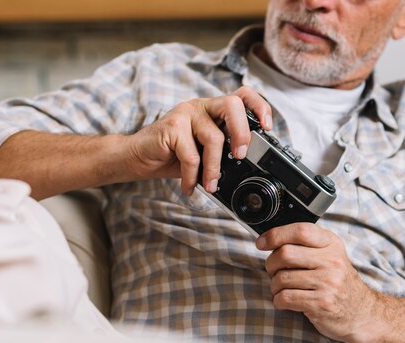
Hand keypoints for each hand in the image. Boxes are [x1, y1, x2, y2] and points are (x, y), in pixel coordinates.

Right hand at [126, 87, 271, 194]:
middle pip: (233, 105)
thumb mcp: (203, 153)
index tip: (268, 128)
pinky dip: (192, 175)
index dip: (260, 107)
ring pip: (213, 137)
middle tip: (240, 157)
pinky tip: (189, 186)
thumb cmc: (171, 156)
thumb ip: (222, 152)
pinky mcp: (171, 126)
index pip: (242, 95)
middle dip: (242, 133)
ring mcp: (186, 113)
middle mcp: (202, 106)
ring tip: (210, 186)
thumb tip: (247, 165)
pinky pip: (191, 154)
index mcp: (213, 110)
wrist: (137, 158)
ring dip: (214, 168)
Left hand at [256, 223, 376, 342]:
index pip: (301, 231)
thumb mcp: (329, 255)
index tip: (261, 243)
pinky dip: (279, 301)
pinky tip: (286, 301)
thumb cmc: (337, 282)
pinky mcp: (322, 303)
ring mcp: (329, 283)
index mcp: (331, 244)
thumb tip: (269, 239)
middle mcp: (332, 261)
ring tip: (283, 288)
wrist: (362, 313)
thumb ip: (306, 245)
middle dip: (271, 264)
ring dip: (274, 286)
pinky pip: (286, 298)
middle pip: (285, 254)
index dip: (276, 235)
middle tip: (274, 271)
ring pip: (282, 278)